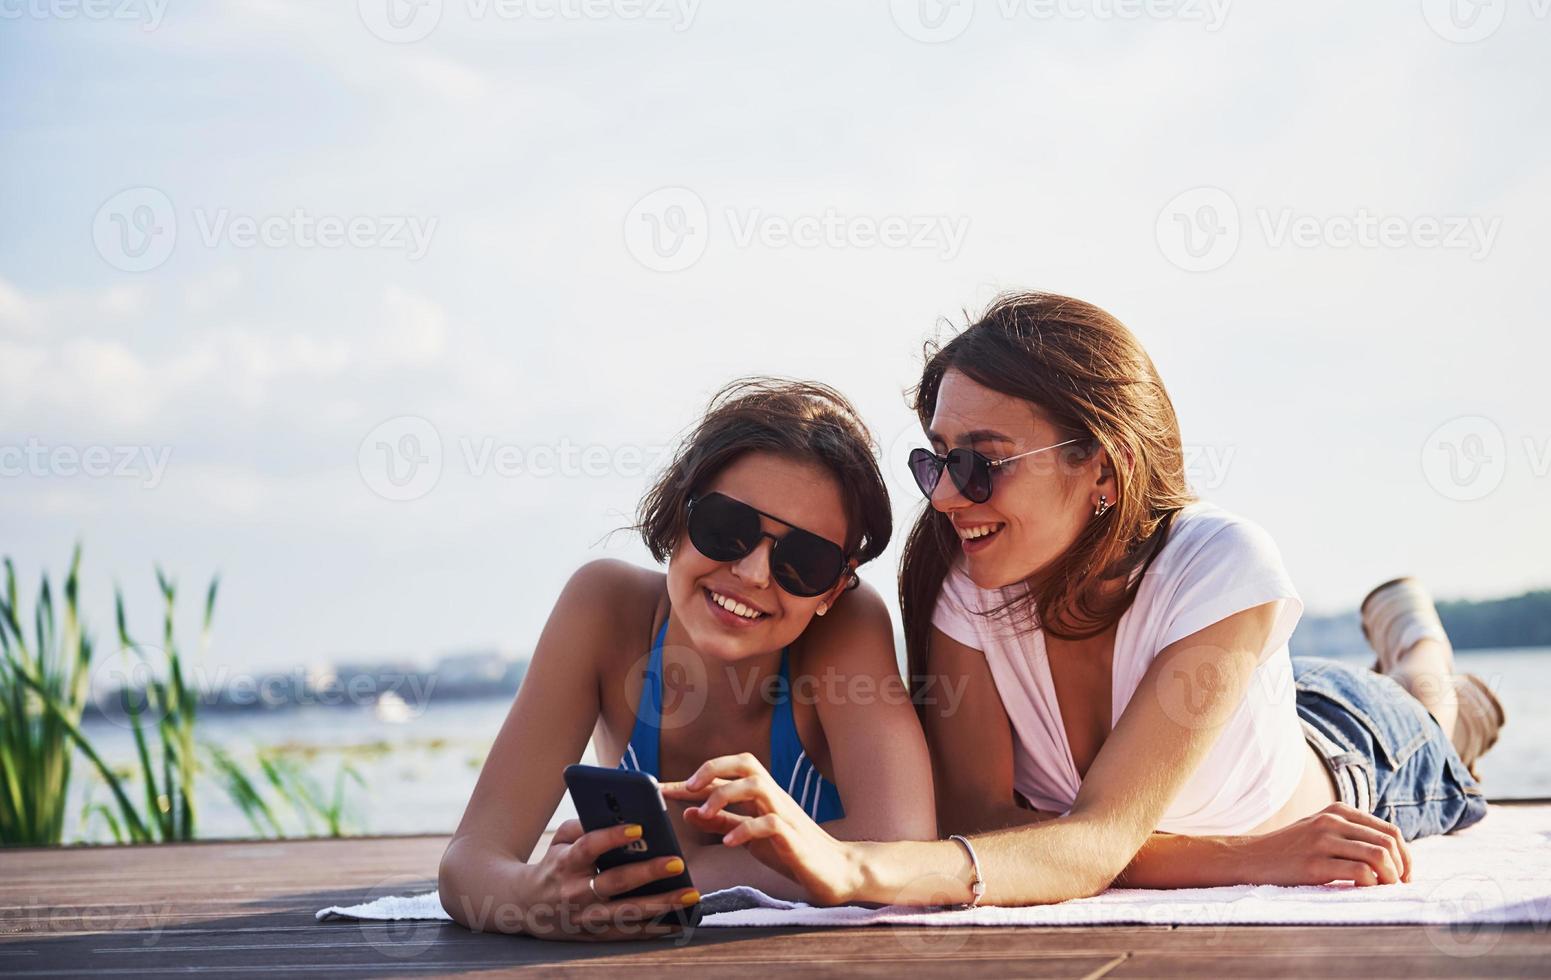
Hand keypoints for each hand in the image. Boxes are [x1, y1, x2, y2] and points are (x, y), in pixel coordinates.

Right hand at [517, 819, 699, 940]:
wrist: (525, 907)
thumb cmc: (553, 864)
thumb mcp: (558, 840)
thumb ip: (583, 825)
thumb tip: (617, 815)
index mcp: (565, 863)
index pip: (590, 847)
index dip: (613, 837)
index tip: (639, 827)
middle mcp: (576, 892)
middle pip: (615, 882)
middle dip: (648, 872)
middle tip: (678, 862)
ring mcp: (587, 917)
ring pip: (627, 912)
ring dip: (661, 905)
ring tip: (690, 894)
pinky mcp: (595, 934)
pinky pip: (629, 933)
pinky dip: (655, 929)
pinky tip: (679, 922)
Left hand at [660, 752, 860, 904]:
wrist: (837, 872)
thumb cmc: (793, 851)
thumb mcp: (749, 836)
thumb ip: (722, 822)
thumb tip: (688, 811)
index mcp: (762, 797)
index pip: (727, 773)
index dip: (693, 778)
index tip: (661, 787)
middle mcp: (774, 798)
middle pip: (746, 763)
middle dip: (713, 769)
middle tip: (687, 788)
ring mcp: (786, 815)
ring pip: (757, 784)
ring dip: (726, 795)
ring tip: (704, 814)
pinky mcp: (795, 838)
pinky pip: (770, 823)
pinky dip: (745, 829)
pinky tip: (728, 842)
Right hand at [1241, 803, 1411, 885]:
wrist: (1249, 858)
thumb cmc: (1289, 850)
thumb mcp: (1319, 829)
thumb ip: (1349, 832)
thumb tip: (1393, 855)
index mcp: (1338, 811)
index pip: (1390, 832)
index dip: (1406, 857)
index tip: (1404, 877)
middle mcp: (1332, 821)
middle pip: (1390, 844)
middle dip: (1402, 870)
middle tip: (1397, 888)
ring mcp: (1322, 841)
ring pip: (1380, 856)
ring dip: (1391, 879)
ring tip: (1383, 890)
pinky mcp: (1314, 864)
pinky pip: (1360, 873)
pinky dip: (1371, 885)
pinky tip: (1362, 891)